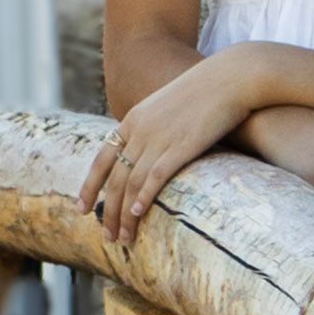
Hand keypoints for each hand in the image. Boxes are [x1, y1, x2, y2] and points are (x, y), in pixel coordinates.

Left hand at [76, 46, 267, 246]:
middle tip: (107, 237)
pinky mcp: (181, 146)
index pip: (102, 159)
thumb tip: (152, 153)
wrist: (232, 76)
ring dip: (124, 214)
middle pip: (115, 178)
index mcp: (134, 119)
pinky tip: (137, 214)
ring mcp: (159, 137)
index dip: (89, 186)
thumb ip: (156, 128)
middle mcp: (140, 130)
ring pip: (132, 183)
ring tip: (123, 238)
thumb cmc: (207, 92)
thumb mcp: (169, 106)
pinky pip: (155, 177)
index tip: (82, 209)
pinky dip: (143, 198)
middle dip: (108, 211)